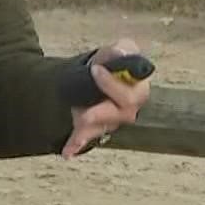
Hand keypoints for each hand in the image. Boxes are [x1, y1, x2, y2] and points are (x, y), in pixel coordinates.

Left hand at [61, 38, 152, 158]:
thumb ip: (116, 52)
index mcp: (137, 88)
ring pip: (103, 126)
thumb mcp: (111, 53)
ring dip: (88, 126)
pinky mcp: (94, 128)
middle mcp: (129, 108)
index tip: (95, 69)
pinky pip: (85, 138)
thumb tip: (119, 52)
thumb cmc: (108, 66)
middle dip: (103, 110)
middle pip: (123, 113)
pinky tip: (67, 152)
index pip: (134, 91)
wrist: (91, 78)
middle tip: (86, 108)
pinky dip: (76, 143)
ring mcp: (112, 120)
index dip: (115, 84)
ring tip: (78, 120)